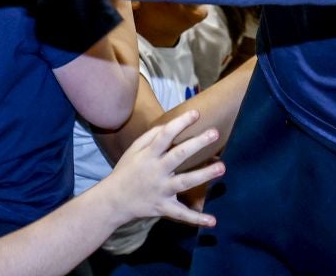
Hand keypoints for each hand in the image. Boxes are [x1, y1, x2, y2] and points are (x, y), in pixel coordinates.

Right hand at [100, 110, 223, 228]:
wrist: (114, 200)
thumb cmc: (126, 171)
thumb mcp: (133, 150)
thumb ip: (150, 137)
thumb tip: (169, 125)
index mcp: (148, 155)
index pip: (165, 135)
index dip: (180, 123)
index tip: (196, 114)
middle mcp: (156, 171)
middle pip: (179, 155)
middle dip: (197, 144)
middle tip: (215, 133)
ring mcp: (161, 190)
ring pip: (184, 182)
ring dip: (204, 175)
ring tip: (222, 167)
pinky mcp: (164, 207)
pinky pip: (181, 214)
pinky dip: (196, 219)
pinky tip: (212, 221)